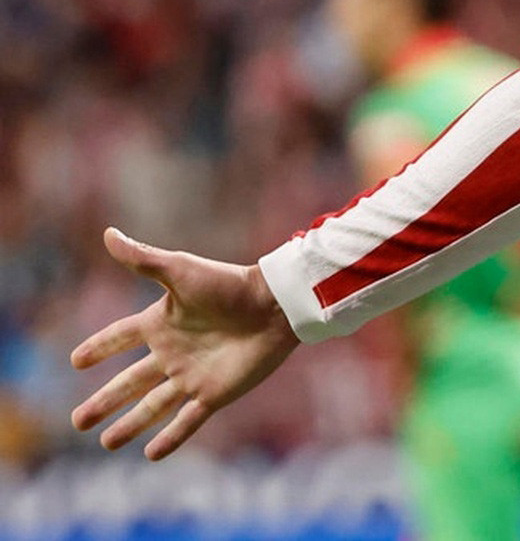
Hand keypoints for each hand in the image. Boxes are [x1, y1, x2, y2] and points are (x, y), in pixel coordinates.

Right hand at [70, 228, 299, 459]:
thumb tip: (108, 234)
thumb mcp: (180, 270)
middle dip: (104, 401)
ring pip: (153, 406)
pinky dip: (170, 438)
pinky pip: (187, 421)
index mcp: (162, 323)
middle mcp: (174, 352)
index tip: (75, 361)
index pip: (120, 337)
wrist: (275, 306)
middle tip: (77, 422)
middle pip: (130, 383)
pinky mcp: (214, 393)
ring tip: (106, 443)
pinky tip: (151, 454)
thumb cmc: (229, 285)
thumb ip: (142, 259)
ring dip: (130, 425)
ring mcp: (192, 375)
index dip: (99, 347)